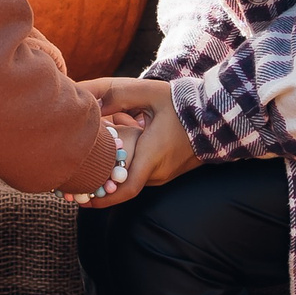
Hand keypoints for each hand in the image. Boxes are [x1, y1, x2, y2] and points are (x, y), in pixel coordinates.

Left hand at [75, 77, 199, 204]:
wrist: (219, 115)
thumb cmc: (184, 103)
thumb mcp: (150, 93)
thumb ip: (118, 95)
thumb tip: (89, 99)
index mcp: (153, 156)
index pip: (126, 189)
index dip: (103, 199)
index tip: (83, 201)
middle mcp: (159, 171)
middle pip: (123, 185)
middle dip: (101, 184)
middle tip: (76, 181)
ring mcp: (165, 174)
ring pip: (132, 179)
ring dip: (113, 174)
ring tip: (91, 165)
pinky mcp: (169, 171)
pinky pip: (142, 175)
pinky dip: (126, 169)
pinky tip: (115, 155)